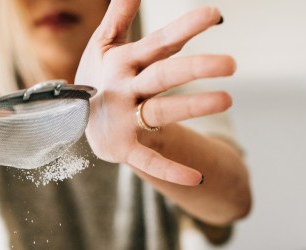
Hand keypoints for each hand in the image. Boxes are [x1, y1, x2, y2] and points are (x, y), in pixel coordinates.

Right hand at [76, 3, 234, 185]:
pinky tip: (196, 177)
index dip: (186, 27)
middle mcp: (123, 89)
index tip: (215, 14)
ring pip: (161, 112)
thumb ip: (119, 15)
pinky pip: (148, 161)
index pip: (159, 42)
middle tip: (232, 62)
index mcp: (122, 61)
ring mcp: (122, 120)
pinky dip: (170, 170)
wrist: (73, 123)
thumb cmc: (99, 78)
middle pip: (163, 75)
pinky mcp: (123, 149)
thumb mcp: (104, 45)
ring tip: (227, 98)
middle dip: (196, 67)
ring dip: (192, 107)